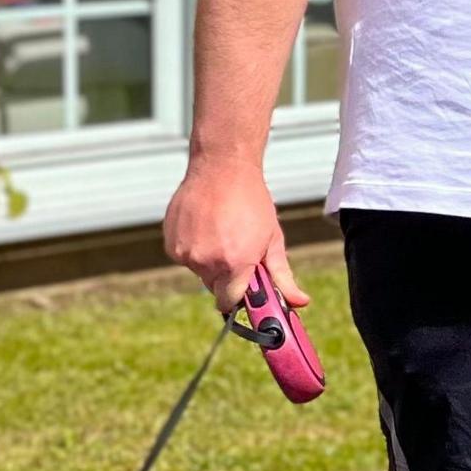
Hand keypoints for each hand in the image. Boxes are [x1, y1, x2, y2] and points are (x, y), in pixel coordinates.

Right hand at [162, 156, 309, 316]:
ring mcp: (186, 252)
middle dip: (225, 276)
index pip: (229, 302)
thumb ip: (283, 276)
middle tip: (235, 249)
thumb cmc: (251, 201)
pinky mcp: (170, 242)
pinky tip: (204, 226)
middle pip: (214, 287)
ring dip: (208, 259)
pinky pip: (184, 256)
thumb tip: (300, 302)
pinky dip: (193, 247)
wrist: (222, 167)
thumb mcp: (272, 239)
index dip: (237, 296)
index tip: (243, 286)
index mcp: (235, 264)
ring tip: (219, 231)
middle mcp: (207, 261)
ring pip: (198, 271)